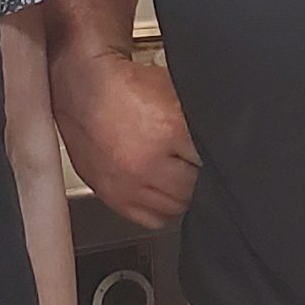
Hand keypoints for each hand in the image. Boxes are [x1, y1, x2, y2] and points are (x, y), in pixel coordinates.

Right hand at [53, 49, 198, 227]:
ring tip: (177, 173)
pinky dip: (160, 208)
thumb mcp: (174, 91)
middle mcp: (145, 162)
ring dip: (181, 192)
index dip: (215, 155)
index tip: (211, 153)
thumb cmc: (125, 86)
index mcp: (167, 130)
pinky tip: (161, 190)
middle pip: (194, 187)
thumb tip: (223, 138)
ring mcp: (126, 184)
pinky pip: (151, 218)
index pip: (211, 160)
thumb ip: (198, 118)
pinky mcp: (111, 195)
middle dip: (197, 174)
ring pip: (175, 207)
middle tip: (193, 161)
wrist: (81, 89)